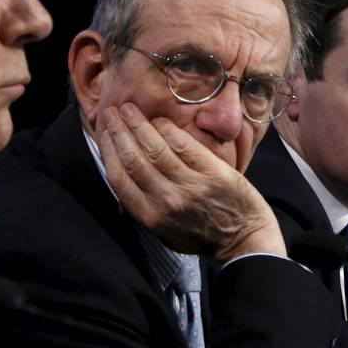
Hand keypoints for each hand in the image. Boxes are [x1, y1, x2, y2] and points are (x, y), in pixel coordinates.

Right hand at [99, 103, 285, 260]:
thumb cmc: (201, 235)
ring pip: (156, 148)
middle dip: (119, 131)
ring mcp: (191, 185)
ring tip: (129, 109)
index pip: (119, 178)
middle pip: (134, 159)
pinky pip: (185, 146)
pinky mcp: (213, 173)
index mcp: (150, 216)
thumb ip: (142, 208)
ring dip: (139, 124)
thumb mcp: (164, 233)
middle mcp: (167, 200)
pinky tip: (159, 119)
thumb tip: (121, 180)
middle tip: (111, 112)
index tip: (103, 133)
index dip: (108, 151)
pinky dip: (169, 130)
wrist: (244, 238)